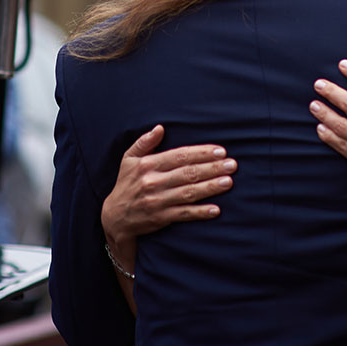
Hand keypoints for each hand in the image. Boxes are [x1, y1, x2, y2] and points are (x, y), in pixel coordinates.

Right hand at [101, 125, 234, 267]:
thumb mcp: (128, 159)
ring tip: (229, 182)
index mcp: (148, 165)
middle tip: (232, 164)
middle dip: (211, 168)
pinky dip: (200, 212)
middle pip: (187, 173)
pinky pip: (183, 215)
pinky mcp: (160, 218)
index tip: (220, 151)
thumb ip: (144, 142)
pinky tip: (216, 209)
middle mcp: (153, 182)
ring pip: (188, 193)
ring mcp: (157, 201)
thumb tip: (160, 128)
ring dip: (210, 187)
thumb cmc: (126, 184)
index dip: (201, 153)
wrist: (114, 217)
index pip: (179, 156)